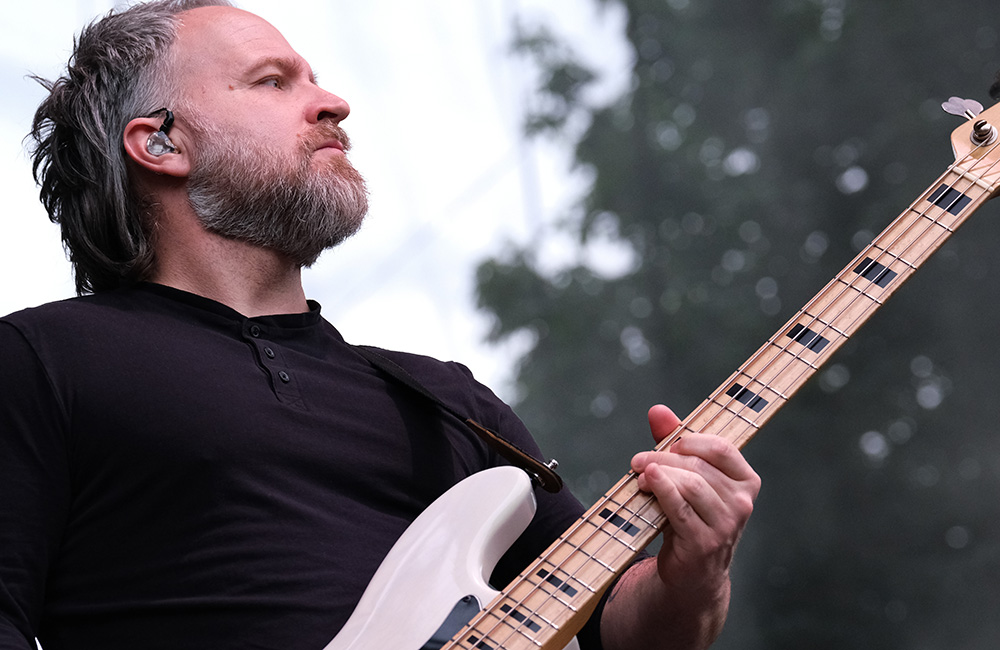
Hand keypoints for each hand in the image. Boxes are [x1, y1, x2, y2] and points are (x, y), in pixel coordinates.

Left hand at [630, 405, 760, 601]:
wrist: (693, 573)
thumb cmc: (690, 515)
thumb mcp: (686, 477)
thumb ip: (673, 441)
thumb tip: (657, 410)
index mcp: (746, 480)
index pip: (721, 447)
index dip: (689, 441)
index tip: (667, 445)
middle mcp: (742, 502)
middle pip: (698, 465)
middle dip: (662, 457)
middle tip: (638, 461)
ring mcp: (726, 524)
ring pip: (690, 484)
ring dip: (658, 475)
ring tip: (639, 477)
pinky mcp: (705, 542)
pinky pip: (679, 507)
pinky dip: (661, 490)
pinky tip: (646, 483)